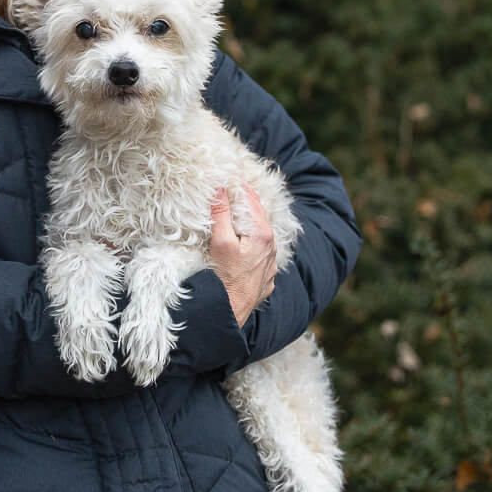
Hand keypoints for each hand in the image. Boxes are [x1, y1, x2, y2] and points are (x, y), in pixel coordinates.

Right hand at [209, 185, 276, 328]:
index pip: (253, 203)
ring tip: (238, 214)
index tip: (232, 177)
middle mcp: (272, 249)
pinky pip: (261, 255)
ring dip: (251, 224)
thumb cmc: (224, 278)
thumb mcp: (220, 242)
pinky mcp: (265, 279)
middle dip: (248, 204)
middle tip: (235, 190)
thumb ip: (221, 214)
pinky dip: (252, 244)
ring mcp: (270, 266)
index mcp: (263, 236)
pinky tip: (243, 245)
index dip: (241, 188)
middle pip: (260, 218)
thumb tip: (221, 189)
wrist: (229, 314)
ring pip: (261, 237)